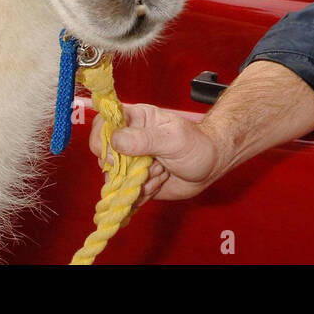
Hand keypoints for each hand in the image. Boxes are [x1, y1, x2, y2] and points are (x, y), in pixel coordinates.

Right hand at [89, 103, 223, 208]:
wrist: (211, 166)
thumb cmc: (197, 144)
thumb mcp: (173, 139)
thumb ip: (143, 139)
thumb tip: (114, 140)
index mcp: (135, 120)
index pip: (102, 125)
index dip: (102, 142)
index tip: (115, 157)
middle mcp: (129, 141)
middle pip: (105, 157)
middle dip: (127, 168)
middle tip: (154, 164)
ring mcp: (131, 163)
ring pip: (116, 179)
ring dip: (138, 182)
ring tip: (162, 172)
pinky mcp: (136, 182)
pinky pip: (127, 194)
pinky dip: (143, 193)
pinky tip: (161, 182)